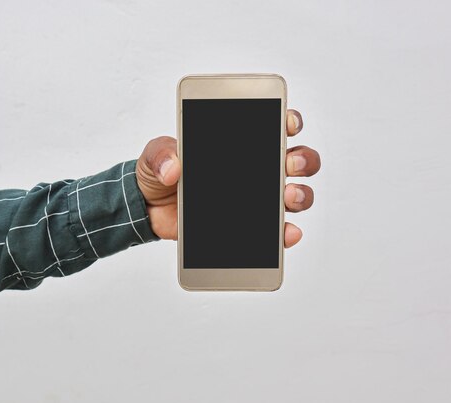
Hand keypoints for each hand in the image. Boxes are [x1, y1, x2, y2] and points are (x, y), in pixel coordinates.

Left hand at [135, 109, 319, 246]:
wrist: (148, 209)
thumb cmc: (159, 172)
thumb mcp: (155, 154)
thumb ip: (161, 154)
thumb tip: (174, 168)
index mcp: (239, 143)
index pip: (274, 126)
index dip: (288, 121)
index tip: (287, 123)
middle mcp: (256, 169)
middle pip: (297, 161)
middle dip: (302, 159)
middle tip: (290, 163)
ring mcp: (255, 199)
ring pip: (294, 194)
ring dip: (300, 194)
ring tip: (288, 196)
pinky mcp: (248, 226)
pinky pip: (277, 230)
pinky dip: (286, 232)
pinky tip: (286, 232)